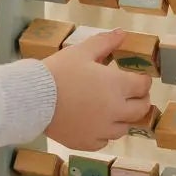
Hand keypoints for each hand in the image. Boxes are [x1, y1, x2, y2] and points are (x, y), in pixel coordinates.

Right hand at [41, 30, 153, 150]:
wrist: (33, 99)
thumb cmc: (58, 72)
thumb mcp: (81, 51)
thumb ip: (104, 42)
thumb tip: (122, 33)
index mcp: (117, 86)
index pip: (143, 86)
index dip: (143, 81)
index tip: (139, 78)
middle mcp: (115, 111)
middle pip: (140, 110)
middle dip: (141, 100)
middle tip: (133, 95)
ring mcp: (102, 130)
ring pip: (124, 128)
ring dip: (123, 119)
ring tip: (113, 110)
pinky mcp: (87, 142)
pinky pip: (104, 141)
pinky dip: (104, 133)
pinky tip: (96, 125)